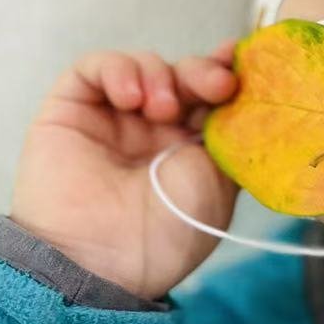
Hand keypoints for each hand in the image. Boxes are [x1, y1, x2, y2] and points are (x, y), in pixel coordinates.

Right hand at [9, 44, 239, 300]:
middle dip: (201, 71)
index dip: (225, 70)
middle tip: (217, 85)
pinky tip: (130, 99)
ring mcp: (112, 118)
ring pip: (142, 65)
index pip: (209, 92)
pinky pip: (94, 68)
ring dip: (160, 76)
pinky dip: (118, 70)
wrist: (105, 262)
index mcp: (190, 146)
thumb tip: (252, 95)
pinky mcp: (71, 110)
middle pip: (181, 73)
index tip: (241, 62)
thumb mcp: (222, 181)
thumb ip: (235, 135)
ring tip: (163, 109)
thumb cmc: (168, 232)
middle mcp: (152, 129)